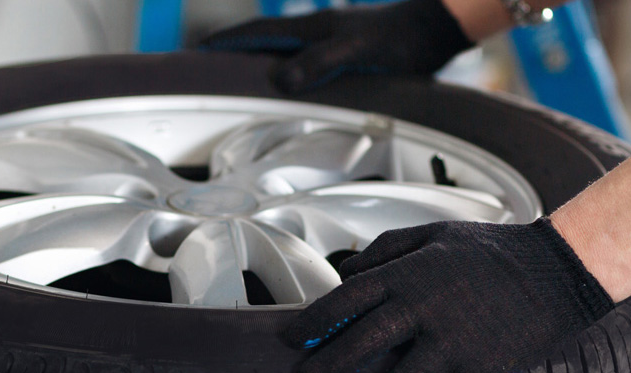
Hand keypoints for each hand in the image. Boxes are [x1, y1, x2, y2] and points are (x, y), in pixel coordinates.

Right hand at [198, 0, 472, 92]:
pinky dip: (284, 72)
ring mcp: (328, 43)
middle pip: (261, 41)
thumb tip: (280, 80)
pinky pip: (301, 64)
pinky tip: (287, 86)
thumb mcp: (356, 51)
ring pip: (281, 52)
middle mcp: (314, 33)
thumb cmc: (399, 40)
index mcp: (310, 29)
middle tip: (204, 65)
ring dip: (256, 62)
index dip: (225, 43)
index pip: (256, 33)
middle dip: (232, 52)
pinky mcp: (343, 55)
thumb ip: (319, 63)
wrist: (433, 31)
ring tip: (234, 79)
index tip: (197, 51)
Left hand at [283, 218, 614, 372]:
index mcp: (409, 273)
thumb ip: (387, 247)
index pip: (346, 299)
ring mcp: (453, 341)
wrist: (556, 268)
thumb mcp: (435, 233)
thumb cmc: (493, 250)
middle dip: (326, 366)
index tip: (291, 337)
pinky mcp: (481, 367)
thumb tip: (348, 267)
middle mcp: (424, 308)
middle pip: (361, 343)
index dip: (313, 320)